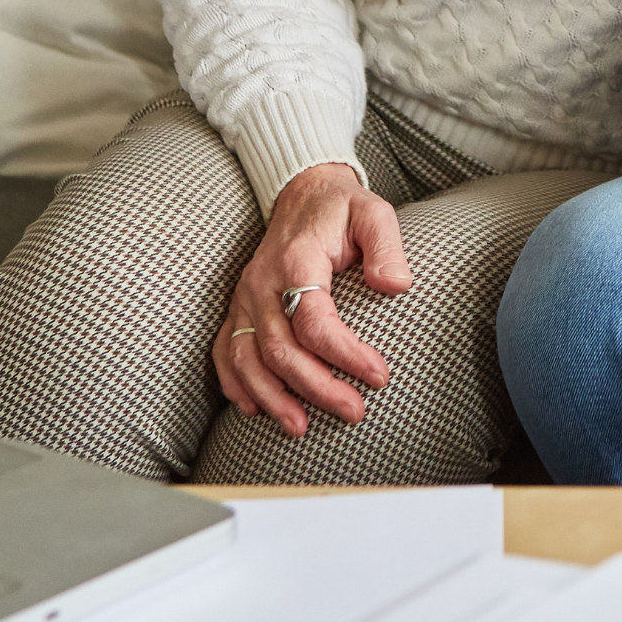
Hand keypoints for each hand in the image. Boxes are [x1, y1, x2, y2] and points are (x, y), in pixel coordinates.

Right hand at [213, 163, 412, 437]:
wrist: (303, 194)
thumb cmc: (342, 210)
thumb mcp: (373, 213)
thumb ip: (387, 246)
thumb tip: (395, 285)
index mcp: (296, 260)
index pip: (315, 320)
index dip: (345, 354)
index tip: (380, 375)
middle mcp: (262, 283)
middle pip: (281, 349)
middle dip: (317, 387)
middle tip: (354, 411)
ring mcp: (245, 298)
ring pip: (246, 358)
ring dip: (272, 397)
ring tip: (300, 427)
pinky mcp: (239, 308)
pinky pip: (226, 351)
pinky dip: (236, 384)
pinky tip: (256, 409)